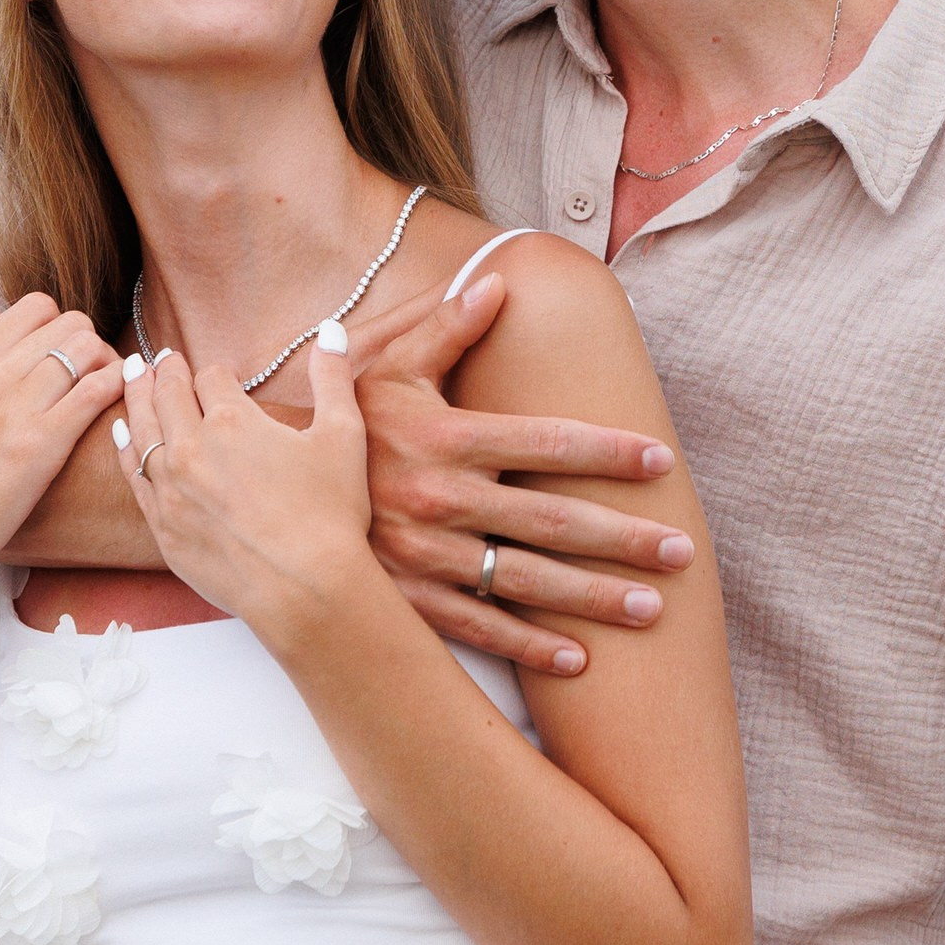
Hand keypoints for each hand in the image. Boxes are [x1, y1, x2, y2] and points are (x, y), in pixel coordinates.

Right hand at [0, 290, 125, 601]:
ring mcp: (15, 409)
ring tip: (103, 393)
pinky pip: (97, 388)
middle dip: (87, 344)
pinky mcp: (42, 444)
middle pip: (69, 322)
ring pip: (88, 346)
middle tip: (89, 377)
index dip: (56, 328)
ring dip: (106, 364)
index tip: (59, 359)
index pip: (33, 308)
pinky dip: (116, 388)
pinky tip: (114, 406)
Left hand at [128, 329, 375, 630]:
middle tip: (161, 358)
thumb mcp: (343, 435)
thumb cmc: (330, 514)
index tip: (221, 375)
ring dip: (136, 397)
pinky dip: (125, 447)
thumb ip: (333, 378)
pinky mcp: (161, 524)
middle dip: (166, 371)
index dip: (218, 372)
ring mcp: (170, 487)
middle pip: (167, 394)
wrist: (303, 588)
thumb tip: (332, 330)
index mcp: (232, 419)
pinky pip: (133, 474)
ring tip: (131, 376)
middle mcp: (192, 446)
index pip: (211, 377)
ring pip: (142, 428)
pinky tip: (121, 432)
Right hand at [354, 276, 695, 677]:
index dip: (607, 453)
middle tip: (682, 550)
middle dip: (624, 538)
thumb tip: (498, 284)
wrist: (263, 497)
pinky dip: (532, 648)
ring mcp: (424, 557)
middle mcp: (440, 499)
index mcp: (443, 438)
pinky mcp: (407, 602)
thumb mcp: (384, 370)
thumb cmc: (337, 427)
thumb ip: (445, 328)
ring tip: (654, 609)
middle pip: (552, 521)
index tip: (662, 462)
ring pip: (527, 582)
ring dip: (594, 599)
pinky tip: (581, 661)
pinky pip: (481, 628)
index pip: (545, 443)